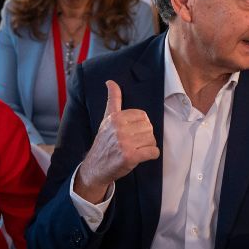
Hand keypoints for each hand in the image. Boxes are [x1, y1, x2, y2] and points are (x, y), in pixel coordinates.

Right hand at [75, 81, 158, 201]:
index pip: (143, 116)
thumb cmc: (104, 142)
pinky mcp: (130, 157)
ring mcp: (124, 143)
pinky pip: (153, 152)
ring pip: (152, 140)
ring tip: (135, 150)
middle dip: (145, 137)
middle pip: (149, 128)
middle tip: (133, 143)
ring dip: (148, 147)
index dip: (140, 126)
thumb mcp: (106, 119)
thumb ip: (113, 99)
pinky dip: (152, 155)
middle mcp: (119, 129)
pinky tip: (141, 157)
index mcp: (116, 117)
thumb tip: (110, 82)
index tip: (131, 132)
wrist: (95, 167)